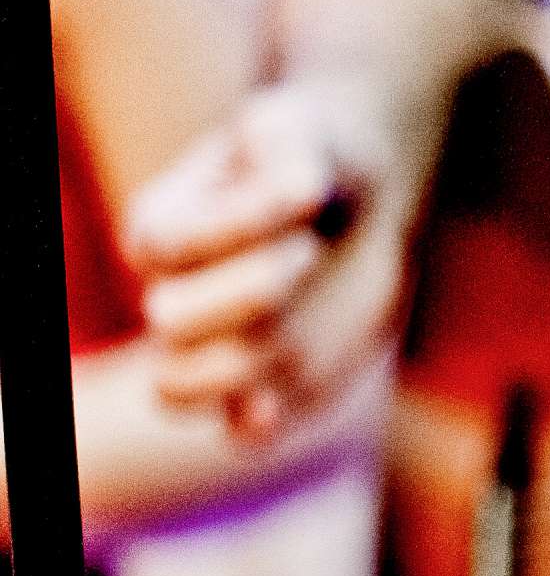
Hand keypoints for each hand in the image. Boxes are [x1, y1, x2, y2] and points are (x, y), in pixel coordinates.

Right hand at [125, 70, 442, 439]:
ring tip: (310, 316)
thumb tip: (298, 198)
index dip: (239, 230)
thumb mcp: (305, 140)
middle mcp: (173, 293)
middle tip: (308, 254)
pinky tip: (275, 406)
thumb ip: (288, 168)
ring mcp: (214, 347)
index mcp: (162, 228)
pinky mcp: (267, 388)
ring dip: (252, 357)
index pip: (164, 249)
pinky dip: (253, 426)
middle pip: (169, 323)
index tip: (304, 201)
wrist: (361, 203)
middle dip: (248, 293)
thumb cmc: (319, 161)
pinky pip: (238, 434)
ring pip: (181, 389)